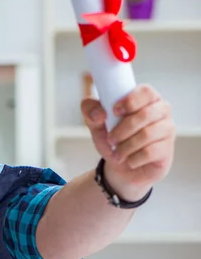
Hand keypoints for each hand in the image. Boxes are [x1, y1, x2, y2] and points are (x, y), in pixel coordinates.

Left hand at [81, 84, 175, 200]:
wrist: (120, 167)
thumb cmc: (112, 139)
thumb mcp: (95, 124)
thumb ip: (90, 111)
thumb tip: (99, 113)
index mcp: (145, 98)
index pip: (146, 91)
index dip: (130, 101)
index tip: (114, 111)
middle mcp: (161, 111)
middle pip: (146, 114)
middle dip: (123, 129)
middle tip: (111, 139)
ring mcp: (167, 130)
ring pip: (147, 134)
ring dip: (126, 146)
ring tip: (117, 152)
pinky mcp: (167, 150)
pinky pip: (150, 152)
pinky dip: (133, 158)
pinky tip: (129, 160)